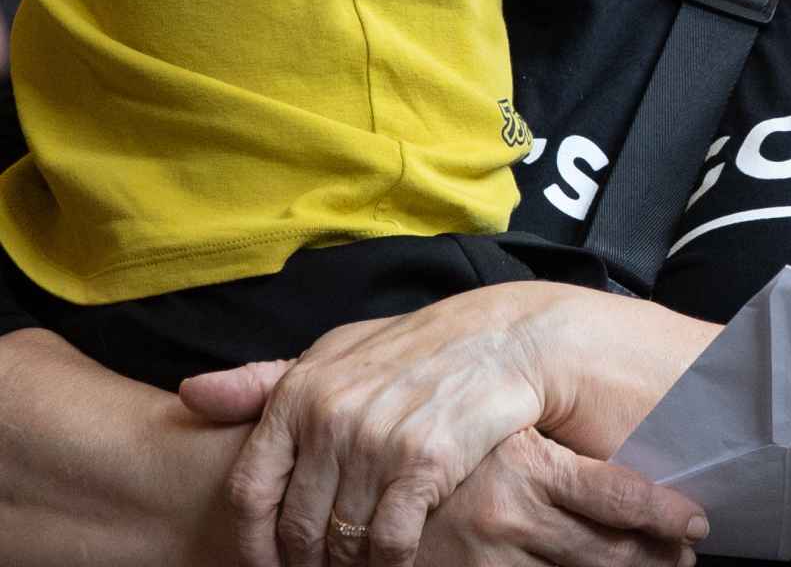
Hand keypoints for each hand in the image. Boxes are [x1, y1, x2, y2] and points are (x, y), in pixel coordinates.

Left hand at [182, 352, 709, 566]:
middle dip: (308, 561)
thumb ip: (264, 381)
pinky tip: (398, 560)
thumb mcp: (334, 354)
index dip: (253, 541)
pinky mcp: (424, 463)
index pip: (251, 491)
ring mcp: (377, 442)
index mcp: (299, 394)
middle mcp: (331, 418)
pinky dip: (389, 563)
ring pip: (342, 542)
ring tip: (359, 566)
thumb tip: (190, 395)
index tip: (267, 561)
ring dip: (349, 566)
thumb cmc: (414, 351)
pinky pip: (389, 542)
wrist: (503, 341)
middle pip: (297, 527)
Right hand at [418, 429, 707, 566]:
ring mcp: (493, 558)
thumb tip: (630, 478)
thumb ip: (557, 456)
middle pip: (611, 551)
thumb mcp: (504, 439)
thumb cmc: (451, 458)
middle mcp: (514, 514)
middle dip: (658, 558)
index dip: (666, 515)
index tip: (698, 522)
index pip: (619, 495)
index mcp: (530, 464)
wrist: (373, 497)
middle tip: (684, 556)